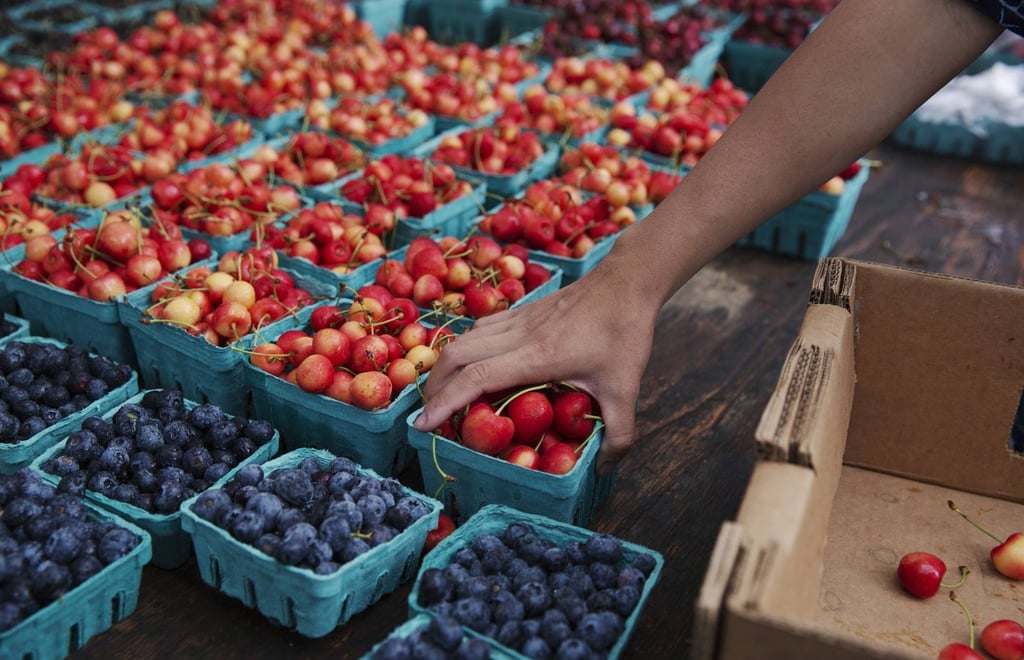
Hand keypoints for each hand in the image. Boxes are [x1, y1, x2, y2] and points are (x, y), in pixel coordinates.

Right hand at [414, 258, 660, 475]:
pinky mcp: (522, 311)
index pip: (476, 377)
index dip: (445, 402)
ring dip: (444, 366)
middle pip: (456, 355)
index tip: (423, 424)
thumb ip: (619, 433)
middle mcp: (518, 335)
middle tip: (428, 414)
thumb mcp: (626, 388)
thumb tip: (604, 469)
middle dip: (433, 386)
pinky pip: (480, 328)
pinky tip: (471, 363)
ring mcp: (517, 319)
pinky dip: (464, 348)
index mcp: (536, 356)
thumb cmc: (624, 332)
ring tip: (442, 393)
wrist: (626, 282)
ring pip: (463, 338)